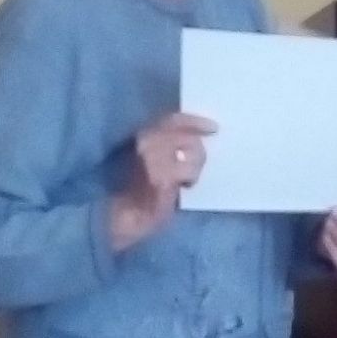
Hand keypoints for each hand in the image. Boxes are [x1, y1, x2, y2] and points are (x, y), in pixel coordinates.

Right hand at [108, 111, 216, 252]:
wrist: (122, 217)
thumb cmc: (138, 190)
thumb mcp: (151, 159)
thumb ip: (168, 145)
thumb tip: (196, 137)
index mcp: (141, 134)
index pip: (173, 120)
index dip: (195, 122)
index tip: (214, 128)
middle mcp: (145, 141)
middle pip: (187, 136)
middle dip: (197, 151)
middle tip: (197, 166)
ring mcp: (151, 159)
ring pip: (192, 151)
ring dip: (194, 167)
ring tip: (187, 180)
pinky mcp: (159, 177)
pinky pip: (187, 171)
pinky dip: (190, 178)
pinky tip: (184, 186)